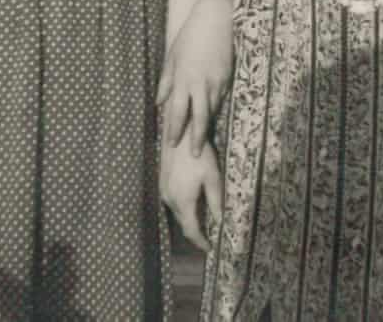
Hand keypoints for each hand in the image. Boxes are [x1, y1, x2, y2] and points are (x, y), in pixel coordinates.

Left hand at [157, 0, 233, 153]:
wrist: (215, 20)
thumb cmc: (190, 36)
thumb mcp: (172, 56)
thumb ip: (166, 81)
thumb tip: (159, 102)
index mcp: (183, 79)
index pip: (178, 112)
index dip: (175, 130)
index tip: (171, 144)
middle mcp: (201, 84)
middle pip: (199, 119)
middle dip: (196, 139)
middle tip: (195, 155)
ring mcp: (217, 82)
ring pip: (212, 111)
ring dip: (207, 127)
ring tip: (203, 142)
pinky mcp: (228, 78)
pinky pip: (221, 99)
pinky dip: (216, 110)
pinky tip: (213, 117)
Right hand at [160, 133, 221, 251]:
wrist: (180, 134)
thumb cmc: (199, 155)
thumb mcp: (213, 178)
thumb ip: (216, 202)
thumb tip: (220, 223)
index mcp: (183, 201)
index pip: (191, 230)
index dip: (200, 242)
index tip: (210, 248)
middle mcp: (170, 200)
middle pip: (183, 222)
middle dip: (195, 231)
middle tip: (209, 235)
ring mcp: (163, 191)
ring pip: (177, 213)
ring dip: (189, 218)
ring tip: (203, 219)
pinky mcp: (162, 182)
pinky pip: (173, 202)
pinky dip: (183, 208)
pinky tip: (193, 201)